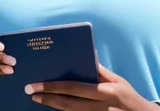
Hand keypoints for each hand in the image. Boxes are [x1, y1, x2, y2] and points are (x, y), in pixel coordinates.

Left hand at [24, 63, 159, 110]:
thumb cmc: (129, 97)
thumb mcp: (118, 81)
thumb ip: (101, 71)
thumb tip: (89, 54)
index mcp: (104, 92)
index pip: (74, 88)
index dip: (54, 87)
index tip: (37, 85)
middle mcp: (98, 107)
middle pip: (67, 104)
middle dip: (46, 98)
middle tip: (29, 92)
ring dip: (51, 106)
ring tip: (36, 99)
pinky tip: (53, 107)